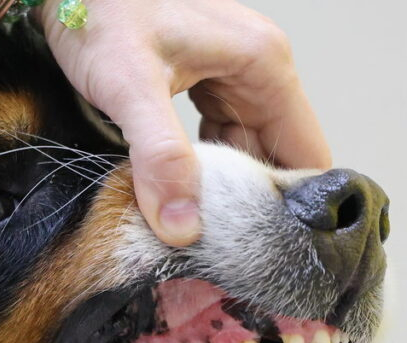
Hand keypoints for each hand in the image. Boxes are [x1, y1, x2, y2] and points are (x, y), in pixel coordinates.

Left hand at [35, 0, 330, 245]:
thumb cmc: (99, 9)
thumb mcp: (130, 86)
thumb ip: (160, 156)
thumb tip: (184, 227)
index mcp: (263, 66)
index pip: (307, 153)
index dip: (292, 207)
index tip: (266, 253)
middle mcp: (257, 70)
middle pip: (274, 158)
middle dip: (250, 206)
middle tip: (223, 254)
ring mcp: (230, 75)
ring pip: (242, 151)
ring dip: (222, 191)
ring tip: (201, 234)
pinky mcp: (200, 81)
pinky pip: (214, 137)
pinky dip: (200, 169)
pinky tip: (177, 195)